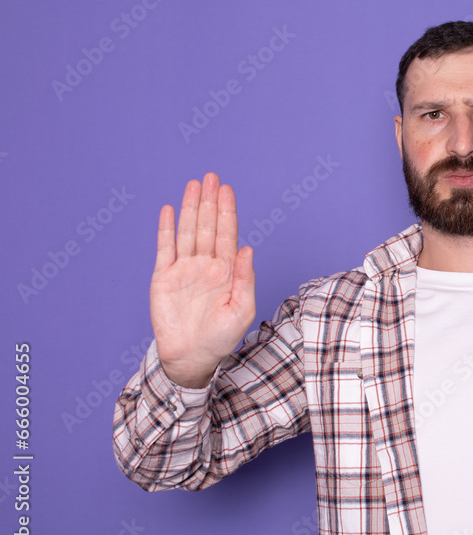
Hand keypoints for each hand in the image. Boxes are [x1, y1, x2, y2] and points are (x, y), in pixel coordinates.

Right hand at [150, 173, 255, 387]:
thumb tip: (248, 248)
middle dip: (210, 201)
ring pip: (187, 231)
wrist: (191, 357)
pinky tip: (168, 209)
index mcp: (227, 271)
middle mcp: (206, 265)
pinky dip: (166, 229)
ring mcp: (184, 269)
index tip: (227, 189)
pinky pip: (165, 248)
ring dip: (190, 208)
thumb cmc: (221, 337)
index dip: (227, 211)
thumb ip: (245, 278)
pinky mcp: (163, 277)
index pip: (227, 234)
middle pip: (208, 226)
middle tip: (211, 177)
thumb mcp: (241, 309)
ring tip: (193, 184)